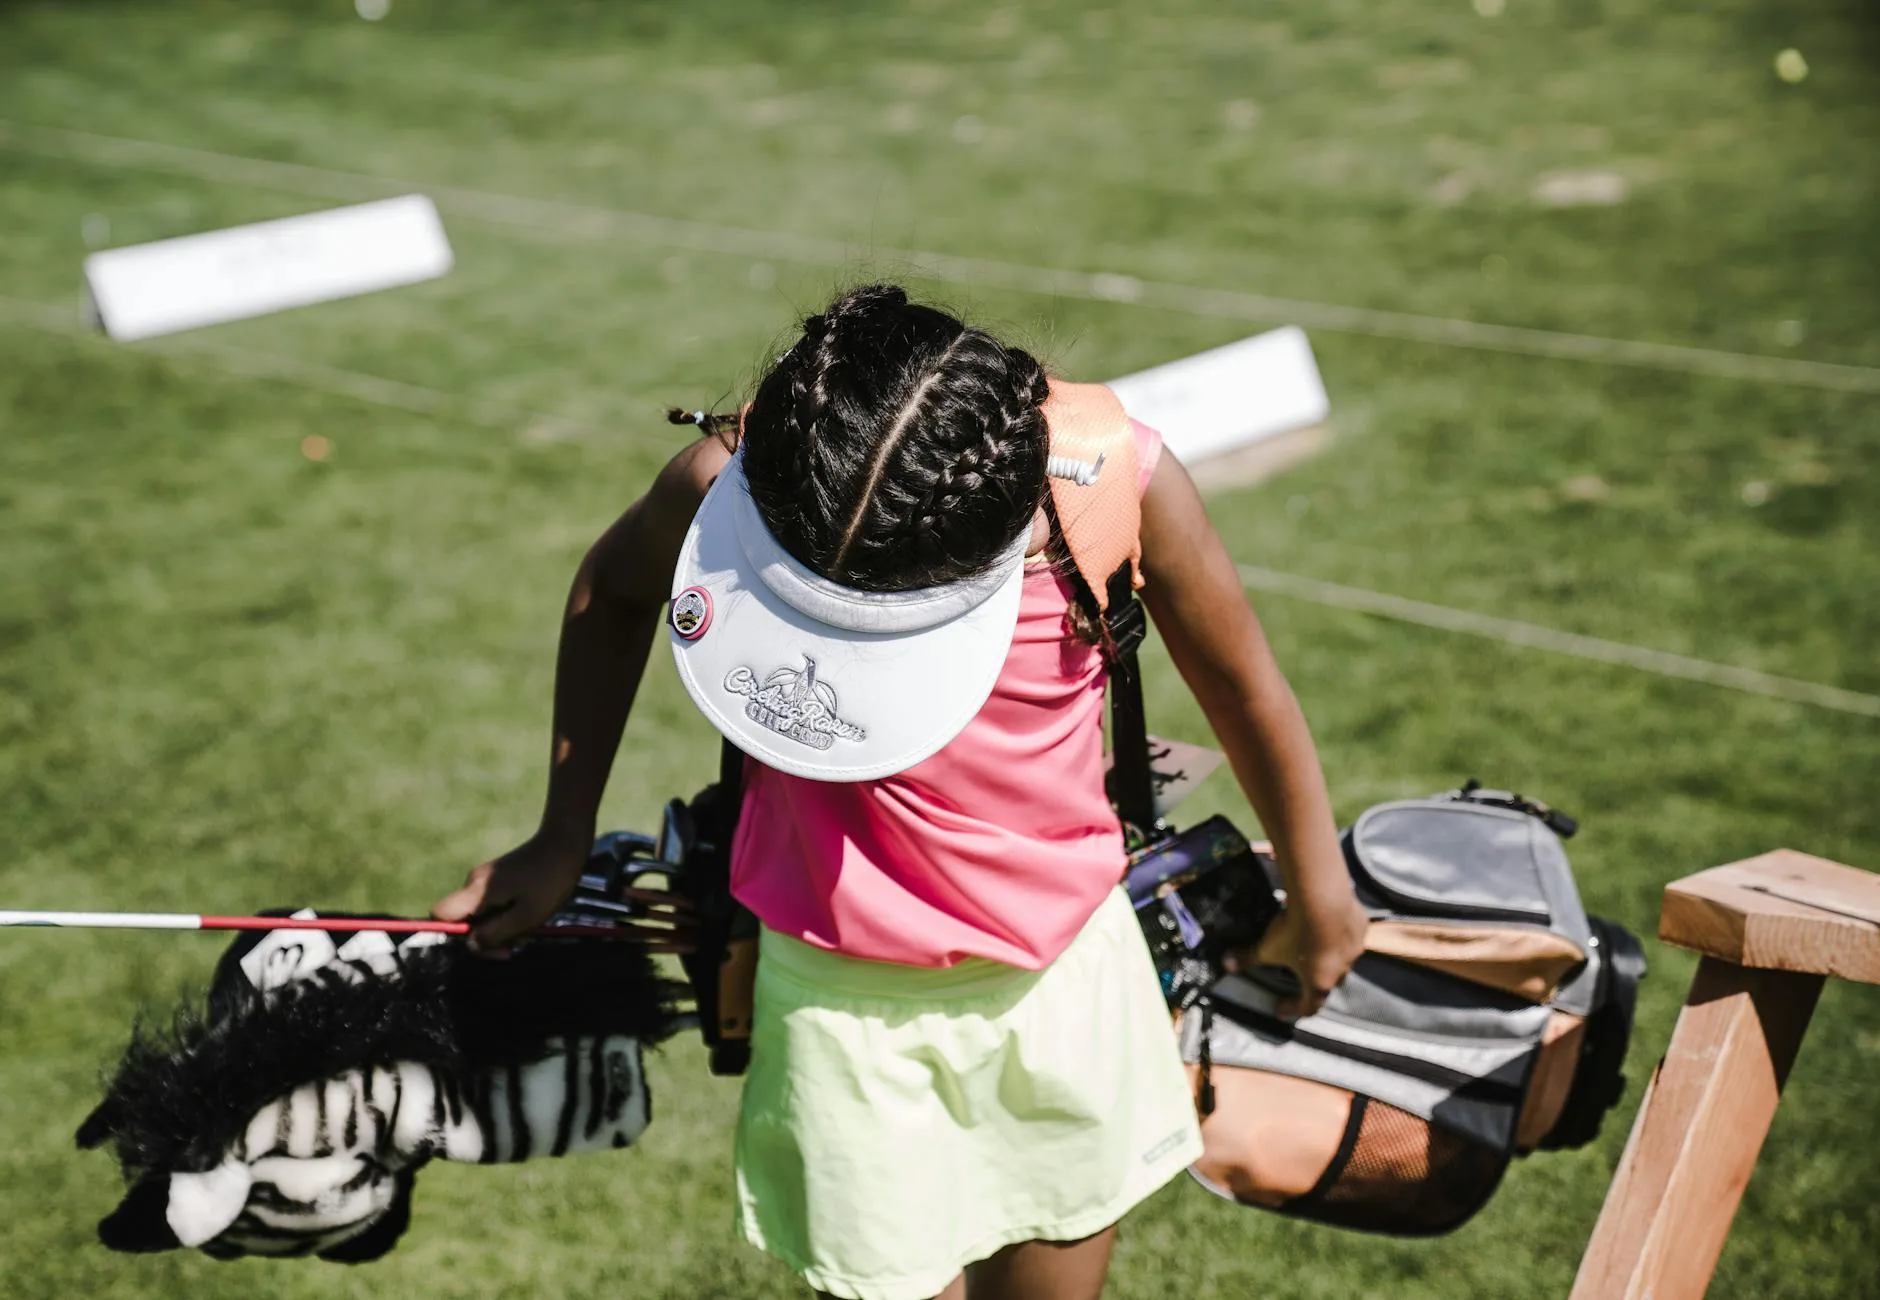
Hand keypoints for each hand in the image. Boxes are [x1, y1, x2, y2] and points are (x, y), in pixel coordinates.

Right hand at [433, 826, 591, 954]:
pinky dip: (506, 917)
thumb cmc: (550, 879)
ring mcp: (485, 879)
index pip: (439, 914)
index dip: (449, 935)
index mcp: (476, 890)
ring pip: (480, 915)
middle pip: (463, 919)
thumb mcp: (527, 915)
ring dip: (499, 929)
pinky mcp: (498, 878)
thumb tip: (470, 945)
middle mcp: (473, 883)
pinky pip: (492, 905)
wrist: (565, 841)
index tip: (480, 946)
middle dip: (485, 938)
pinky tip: (528, 919)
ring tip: (527, 932)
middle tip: (513, 947)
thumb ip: (496, 932)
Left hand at [1236, 885, 1367, 1019]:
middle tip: (1300, 972)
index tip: (1280, 1008)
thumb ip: (1247, 958)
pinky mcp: (1361, 927)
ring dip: (1330, 956)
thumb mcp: (1266, 947)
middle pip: (1329, 983)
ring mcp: (1355, 948)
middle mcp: (1342, 970)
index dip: (1293, 1008)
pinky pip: (1350, 935)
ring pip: (1343, 958)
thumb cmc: (1293, 931)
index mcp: (1319, 982)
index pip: (1309, 1006)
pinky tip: (1328, 921)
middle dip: (1315, 981)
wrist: (1322, 898)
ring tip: (1314, 943)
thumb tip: (1224, 964)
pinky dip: (1339, 933)